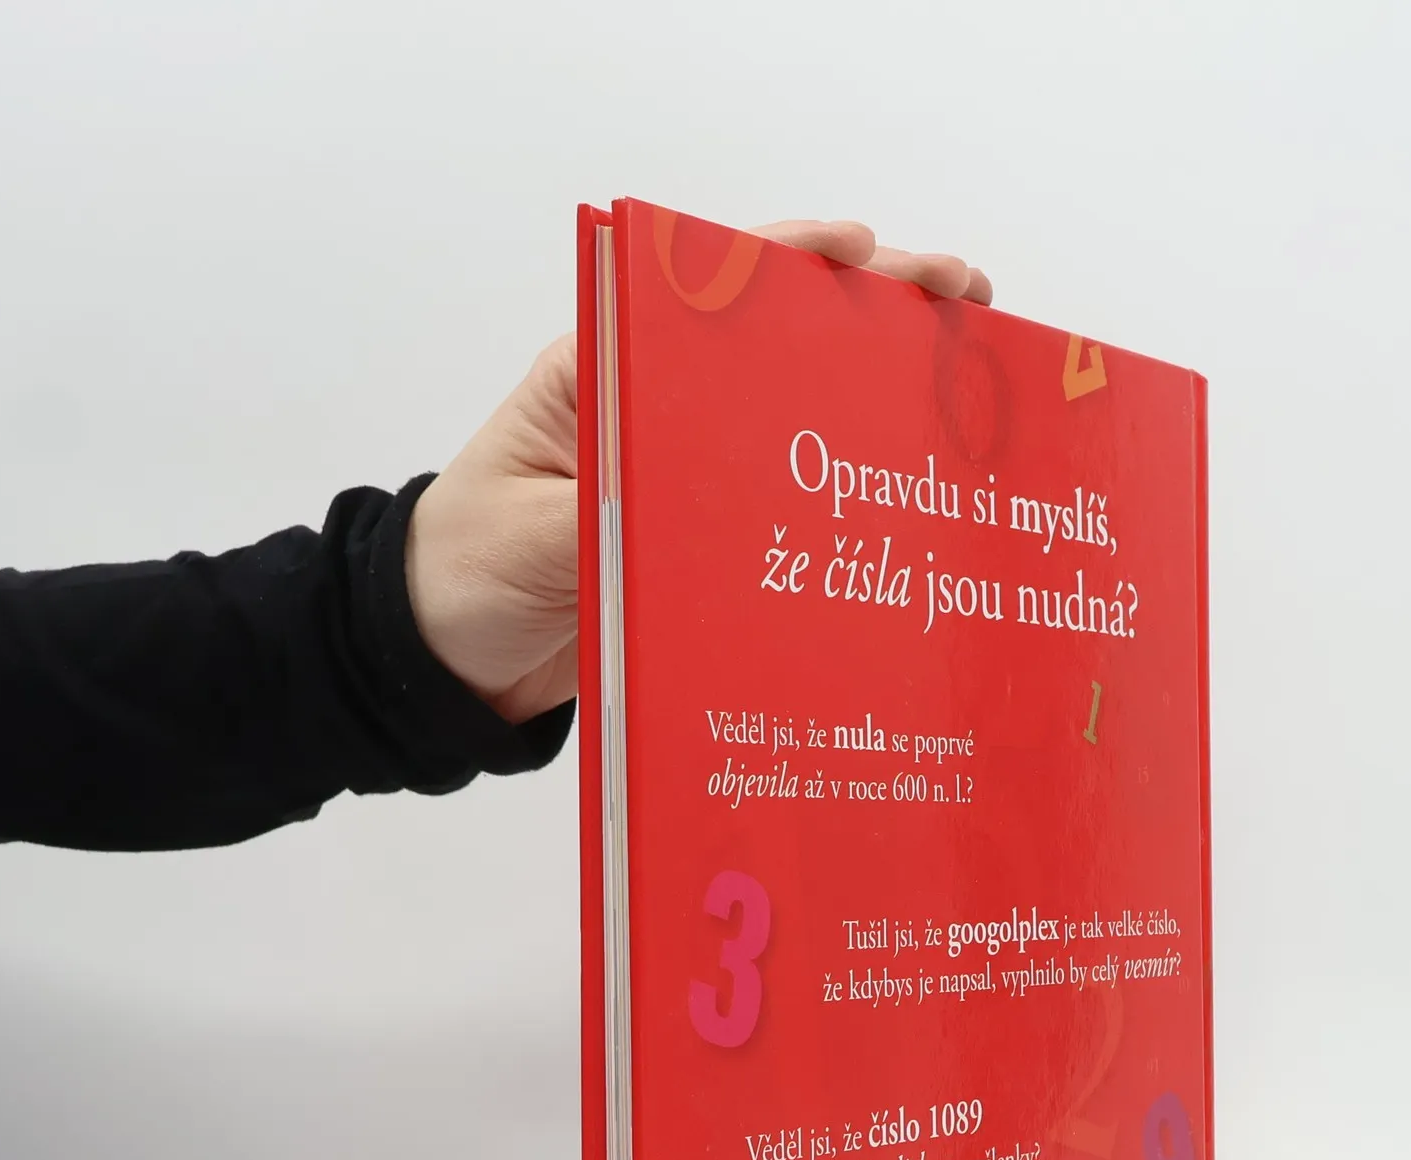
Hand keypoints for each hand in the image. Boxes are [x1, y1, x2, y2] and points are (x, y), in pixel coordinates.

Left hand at [407, 220, 993, 722]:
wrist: (444, 657)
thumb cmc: (464, 574)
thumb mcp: (534, 537)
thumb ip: (614, 512)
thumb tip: (709, 497)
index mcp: (605, 374)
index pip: (711, 289)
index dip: (800, 260)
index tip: (875, 251)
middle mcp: (656, 408)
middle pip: (778, 344)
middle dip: (875, 314)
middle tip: (966, 301)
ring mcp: (685, 473)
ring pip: (795, 419)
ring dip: (877, 398)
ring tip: (967, 382)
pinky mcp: (699, 535)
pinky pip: (782, 502)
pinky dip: (844, 492)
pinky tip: (910, 493)